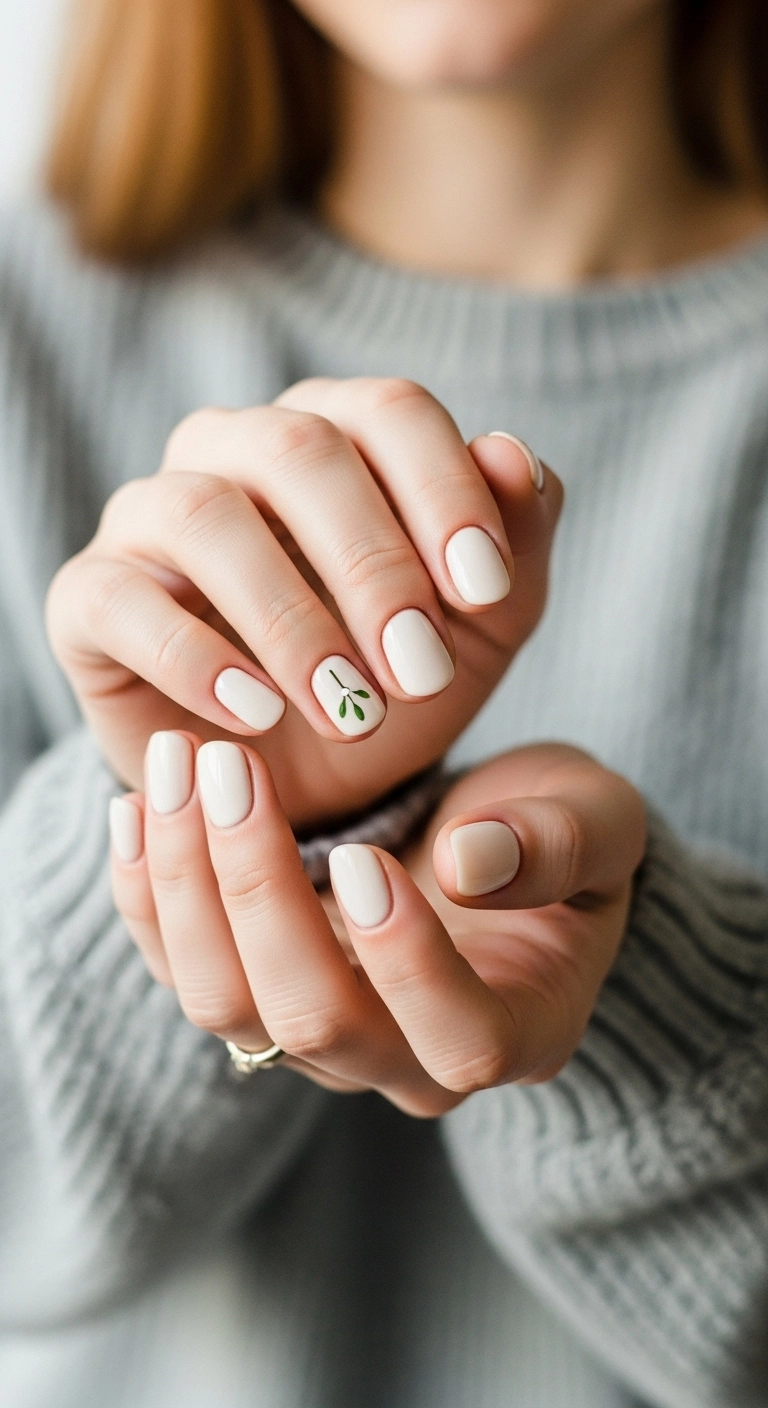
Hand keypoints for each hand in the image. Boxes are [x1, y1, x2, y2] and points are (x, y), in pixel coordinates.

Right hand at [46, 378, 559, 827]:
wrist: (306, 779)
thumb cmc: (395, 680)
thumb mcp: (479, 627)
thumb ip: (513, 543)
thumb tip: (511, 452)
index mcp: (333, 433)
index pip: (388, 410)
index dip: (443, 490)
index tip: (484, 589)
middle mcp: (232, 450)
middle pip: (298, 449)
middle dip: (372, 563)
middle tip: (421, 670)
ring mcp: (150, 516)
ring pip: (204, 514)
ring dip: (290, 618)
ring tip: (349, 709)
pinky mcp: (90, 597)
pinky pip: (121, 600)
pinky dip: (195, 659)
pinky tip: (259, 716)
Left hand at [110, 735, 644, 1114]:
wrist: (488, 843)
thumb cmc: (556, 831)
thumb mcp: (595, 819)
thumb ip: (558, 843)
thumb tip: (471, 863)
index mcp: (518, 1028)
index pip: (461, 1038)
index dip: (409, 963)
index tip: (366, 857)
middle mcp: (407, 1061)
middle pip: (315, 1022)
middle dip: (259, 893)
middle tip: (229, 766)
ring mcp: (320, 1037)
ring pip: (227, 1003)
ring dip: (187, 884)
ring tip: (178, 764)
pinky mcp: (254, 993)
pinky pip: (180, 966)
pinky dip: (148, 892)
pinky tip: (137, 803)